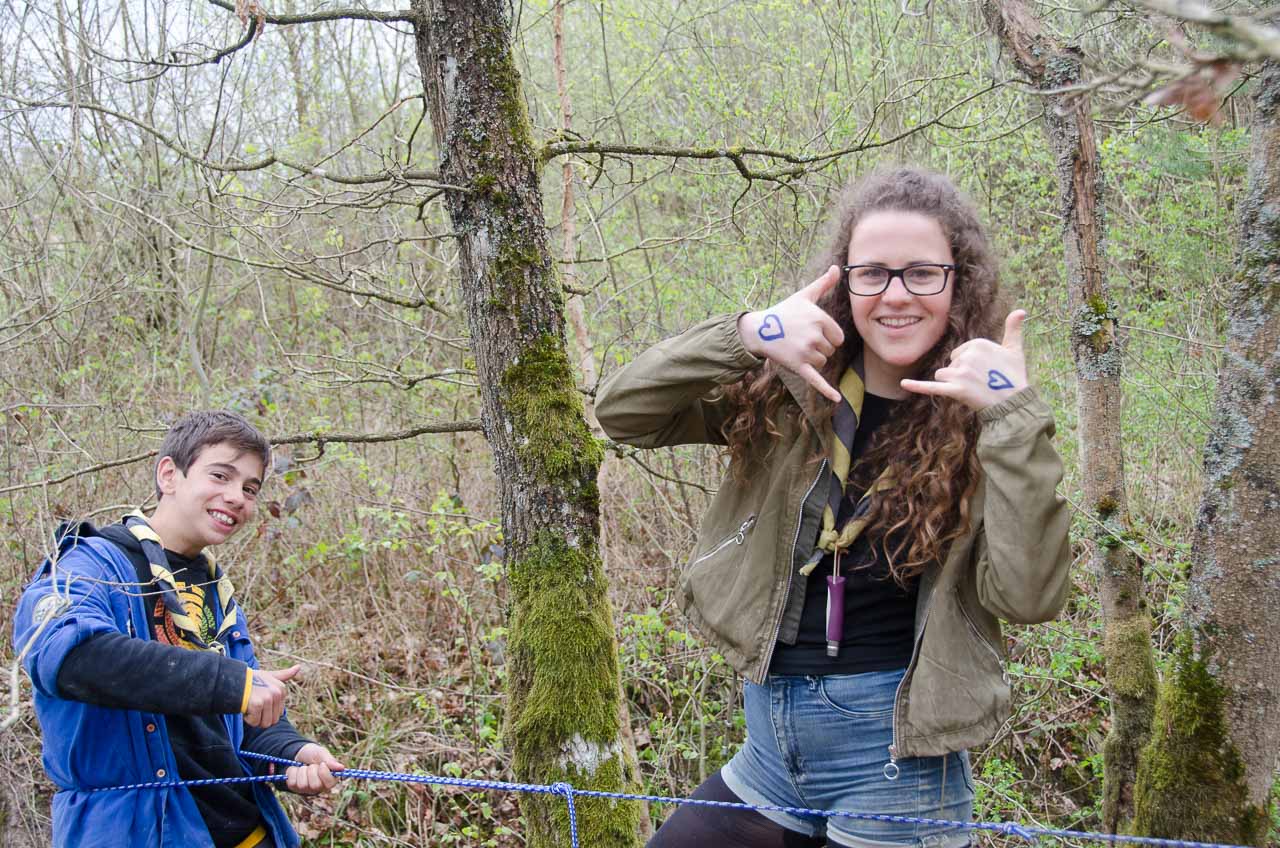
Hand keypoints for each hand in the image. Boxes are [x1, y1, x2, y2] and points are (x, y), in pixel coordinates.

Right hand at [243, 665, 299, 728]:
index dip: (266, 711)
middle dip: (261, 717)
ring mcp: (268, 698)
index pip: (278, 714)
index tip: (259, 700)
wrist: (234, 680)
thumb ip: (284, 675)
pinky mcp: (258, 704)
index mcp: (282, 689)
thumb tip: (298, 667)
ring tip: (250, 706)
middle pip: (273, 721)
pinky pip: (255, 722)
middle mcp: (277, 693)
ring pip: (265, 723)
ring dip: (255, 719)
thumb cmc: (251, 680)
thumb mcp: (269, 676)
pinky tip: (245, 708)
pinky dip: (248, 719)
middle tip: (253, 705)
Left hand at [284, 743, 345, 794]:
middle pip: (315, 785)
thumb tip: (341, 768)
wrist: (299, 753)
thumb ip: (330, 761)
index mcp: (330, 779)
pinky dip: (293, 772)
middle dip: (311, 771)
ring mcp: (306, 789)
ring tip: (304, 766)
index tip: (322, 764)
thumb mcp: (322, 753)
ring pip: (302, 785)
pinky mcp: (295, 788)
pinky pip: (292, 783)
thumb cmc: (314, 754)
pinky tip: (296, 769)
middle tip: (311, 765)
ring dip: (302, 771)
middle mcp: (319, 787)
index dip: (324, 773)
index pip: (329, 783)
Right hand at [737, 265, 845, 401]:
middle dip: (819, 347)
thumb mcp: (804, 296)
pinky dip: (827, 391)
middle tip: (800, 339)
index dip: (827, 336)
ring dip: (813, 359)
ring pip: (823, 363)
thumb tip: (835, 268)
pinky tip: (837, 400)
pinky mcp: (798, 366)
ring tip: (796, 348)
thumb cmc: (784, 311)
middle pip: (831, 351)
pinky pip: (816, 380)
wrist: (759, 330)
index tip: (811, 331)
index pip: (838, 337)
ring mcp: (806, 352)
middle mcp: (814, 335)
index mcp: (820, 319)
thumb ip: (822, 283)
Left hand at [900, 310, 1028, 409]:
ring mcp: (961, 373)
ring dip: (952, 383)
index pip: (959, 353)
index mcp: (977, 343)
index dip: (969, 364)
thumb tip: (1021, 310)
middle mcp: (967, 356)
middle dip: (960, 374)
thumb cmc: (1014, 376)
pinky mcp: (956, 390)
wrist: (1014, 403)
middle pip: (950, 364)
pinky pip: (931, 387)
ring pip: (942, 376)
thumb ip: (1013, 329)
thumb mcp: (1015, 349)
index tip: (985, 371)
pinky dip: (916, 386)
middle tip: (982, 382)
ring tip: (973, 389)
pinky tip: (903, 384)